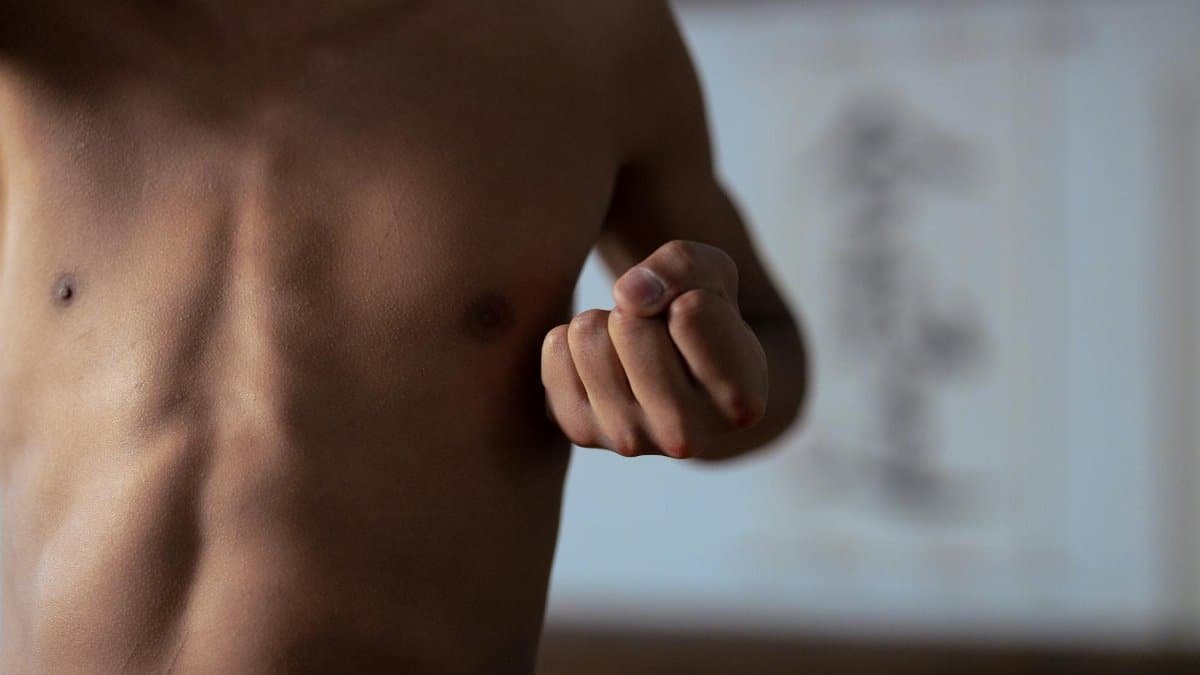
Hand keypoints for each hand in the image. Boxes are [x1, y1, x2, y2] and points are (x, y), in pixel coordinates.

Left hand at [541, 240, 768, 458]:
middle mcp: (685, 437)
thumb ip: (684, 267)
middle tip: (661, 332)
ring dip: (607, 322)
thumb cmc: (707, 321)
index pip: (689, 312)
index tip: (698, 318)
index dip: (689, 294)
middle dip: (642, 309)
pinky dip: (576, 340)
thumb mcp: (714, 276)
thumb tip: (627, 295)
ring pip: (588, 334)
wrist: (684, 381)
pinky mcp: (582, 430)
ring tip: (635, 346)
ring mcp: (629, 440)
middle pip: (629, 325)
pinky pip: (556, 348)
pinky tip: (609, 362)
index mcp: (739, 402)